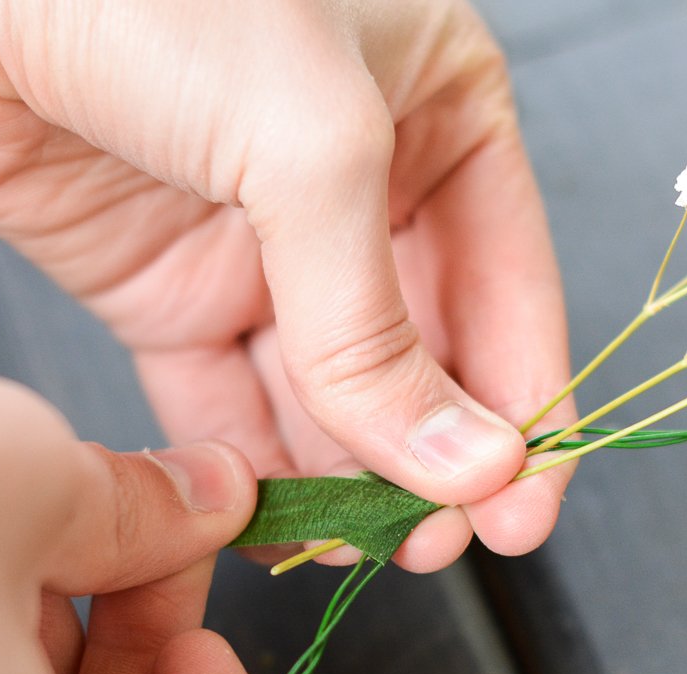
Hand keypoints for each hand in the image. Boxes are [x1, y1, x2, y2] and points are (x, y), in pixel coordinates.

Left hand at [0, 0, 576, 570]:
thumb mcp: (309, 142)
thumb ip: (375, 321)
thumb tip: (462, 462)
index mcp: (435, 111)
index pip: (505, 285)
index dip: (522, 409)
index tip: (519, 512)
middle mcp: (355, 187)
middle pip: (420, 357)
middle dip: (431, 460)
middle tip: (435, 545)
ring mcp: (257, 246)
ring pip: (326, 397)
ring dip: (347, 480)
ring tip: (358, 550)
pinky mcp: (165, 292)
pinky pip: (228, 404)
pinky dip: (254, 472)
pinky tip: (278, 527)